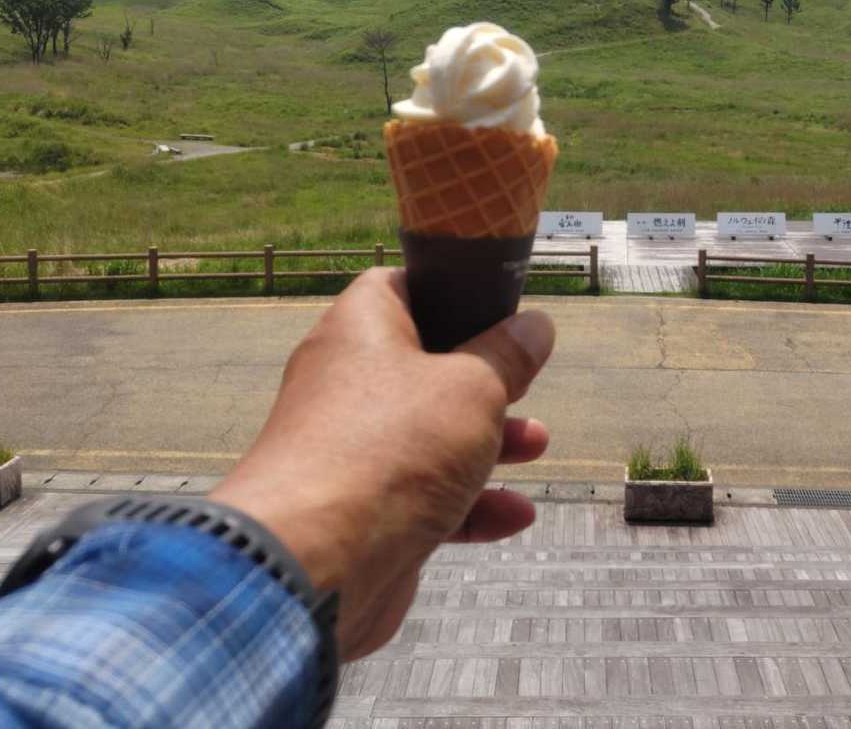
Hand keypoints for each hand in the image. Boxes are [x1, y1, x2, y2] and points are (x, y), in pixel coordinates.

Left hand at [209, 267, 552, 658]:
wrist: (313, 564)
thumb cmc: (393, 448)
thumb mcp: (472, 388)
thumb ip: (508, 355)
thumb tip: (536, 324)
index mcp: (360, 330)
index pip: (400, 286)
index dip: (450, 289)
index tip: (498, 306)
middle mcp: (348, 383)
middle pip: (425, 365)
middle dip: (485, 379)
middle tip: (525, 381)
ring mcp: (354, 451)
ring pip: (430, 435)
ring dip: (489, 442)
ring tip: (537, 445)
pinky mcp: (364, 512)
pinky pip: (425, 496)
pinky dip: (470, 504)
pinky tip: (515, 516)